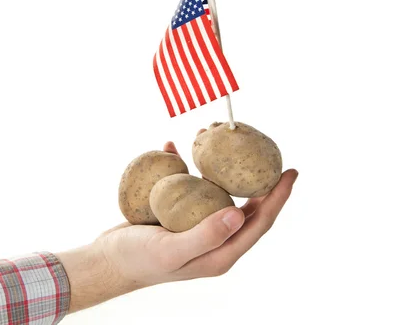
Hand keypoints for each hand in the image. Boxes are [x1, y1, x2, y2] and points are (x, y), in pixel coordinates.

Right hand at [57, 135, 297, 312]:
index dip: (279, 197)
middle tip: (263, 149)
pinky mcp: (180, 213)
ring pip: (219, 191)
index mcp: (221, 252)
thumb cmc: (137, 260)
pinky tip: (176, 148)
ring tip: (213, 138)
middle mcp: (215, 238)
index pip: (260, 222)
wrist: (107, 261)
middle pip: (247, 204)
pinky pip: (190, 186)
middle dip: (256, 176)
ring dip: (219, 165)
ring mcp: (198, 224)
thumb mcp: (170, 251)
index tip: (291, 171)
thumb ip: (205, 236)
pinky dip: (185, 166)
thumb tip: (238, 214)